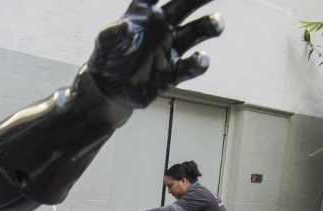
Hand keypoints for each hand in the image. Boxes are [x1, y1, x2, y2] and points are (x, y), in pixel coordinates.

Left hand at [88, 0, 223, 109]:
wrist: (110, 90)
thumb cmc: (109, 58)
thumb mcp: (105, 44)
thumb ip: (113, 34)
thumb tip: (125, 27)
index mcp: (146, 14)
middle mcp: (163, 27)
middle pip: (185, 6)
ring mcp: (171, 48)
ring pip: (196, 32)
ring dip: (210, 26)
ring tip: (216, 24)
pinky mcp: (173, 72)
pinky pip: (190, 66)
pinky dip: (199, 63)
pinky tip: (200, 59)